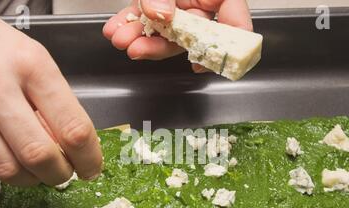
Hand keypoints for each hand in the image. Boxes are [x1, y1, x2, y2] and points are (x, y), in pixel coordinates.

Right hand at [0, 0, 101, 186]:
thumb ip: (55, 104)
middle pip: (39, 155)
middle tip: (63, 173)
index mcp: (32, 65)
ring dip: (30, 179)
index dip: (88, 159)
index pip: (73, 127)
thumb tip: (72, 150)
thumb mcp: (35, 61)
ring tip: (37, 172)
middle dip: (59, 174)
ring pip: (6, 167)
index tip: (91, 168)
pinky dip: (2, 168)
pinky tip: (9, 156)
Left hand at [103, 0, 251, 71]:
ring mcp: (181, 2)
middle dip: (159, 45)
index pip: (233, 16)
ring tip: (120, 38)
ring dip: (140, 37)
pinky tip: (116, 28)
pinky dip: (131, 24)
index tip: (202, 61)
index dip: (222, 43)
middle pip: (191, 33)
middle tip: (137, 49)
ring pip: (166, 31)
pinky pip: (148, 19)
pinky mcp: (160, 2)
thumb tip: (162, 15)